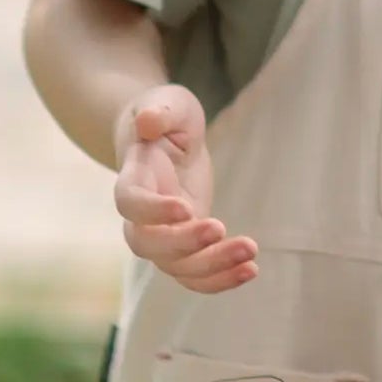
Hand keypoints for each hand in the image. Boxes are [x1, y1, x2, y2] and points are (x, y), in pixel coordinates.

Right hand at [113, 84, 257, 292]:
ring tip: (250, 259)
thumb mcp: (167, 102)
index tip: (185, 208)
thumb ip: (159, 111)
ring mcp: (162, 234)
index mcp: (132, 178)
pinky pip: (196, 274)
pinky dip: (220, 279)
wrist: (167, 139)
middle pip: (149, 245)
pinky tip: (251, 269)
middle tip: (221, 228)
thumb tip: (148, 122)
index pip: (130, 203)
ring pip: (176, 267)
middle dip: (185, 245)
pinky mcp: (186, 243)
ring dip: (212, 269)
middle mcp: (140, 215)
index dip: (152, 211)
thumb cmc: (166, 116)